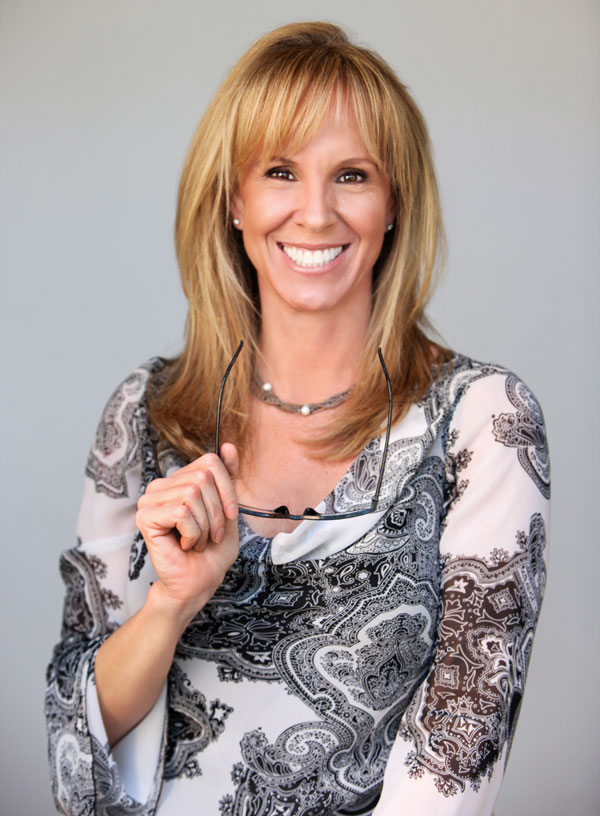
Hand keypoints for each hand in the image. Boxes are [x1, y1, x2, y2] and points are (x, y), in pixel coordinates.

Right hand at [135, 444, 239, 619]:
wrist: (198, 583)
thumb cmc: (212, 551)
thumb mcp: (229, 509)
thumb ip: (227, 477)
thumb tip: (228, 446)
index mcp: (181, 481)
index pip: (210, 461)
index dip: (227, 490)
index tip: (229, 516)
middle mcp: (162, 486)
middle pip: (203, 477)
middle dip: (217, 512)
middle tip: (210, 535)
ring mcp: (150, 500)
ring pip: (193, 494)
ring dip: (205, 526)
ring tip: (196, 542)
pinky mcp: (145, 517)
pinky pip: (181, 512)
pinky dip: (192, 533)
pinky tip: (184, 545)